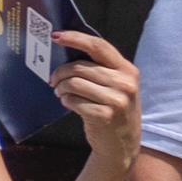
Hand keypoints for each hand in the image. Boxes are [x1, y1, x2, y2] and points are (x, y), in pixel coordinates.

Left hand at [52, 30, 141, 163]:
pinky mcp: (105, 115)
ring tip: (61, 93)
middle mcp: (126, 83)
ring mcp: (117, 100)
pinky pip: (73, 101)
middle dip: (61, 73)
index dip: (76, 39)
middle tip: (53, 80)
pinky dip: (66, 101)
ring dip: (61, 89)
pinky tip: (69, 104)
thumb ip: (99, 69)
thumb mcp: (116, 86)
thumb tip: (67, 52)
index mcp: (128, 70)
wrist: (122, 144)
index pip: (99, 46)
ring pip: (74, 83)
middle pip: (80, 67)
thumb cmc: (113, 109)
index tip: (56, 36)